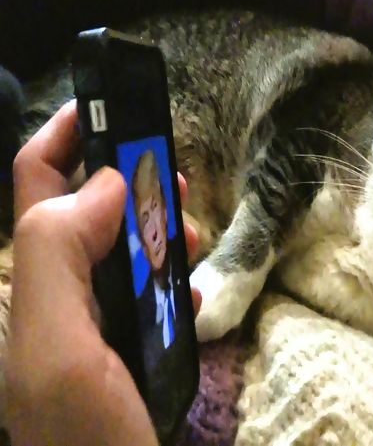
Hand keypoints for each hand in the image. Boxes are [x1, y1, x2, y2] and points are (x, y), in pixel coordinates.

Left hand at [6, 100, 200, 444]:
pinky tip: (192, 296)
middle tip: (174, 179)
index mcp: (33, 287)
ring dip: (161, 232)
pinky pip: (153, 290)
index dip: (65, 137)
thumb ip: (59, 258)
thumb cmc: (86, 436)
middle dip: (129, 184)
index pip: (39, 188)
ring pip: (126, 248)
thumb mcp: (56, 351)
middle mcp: (60, 297)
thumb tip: (107, 184)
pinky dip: (176, 279)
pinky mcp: (131, 343)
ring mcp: (98, 321)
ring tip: (194, 238)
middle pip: (89, 210)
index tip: (109, 105)